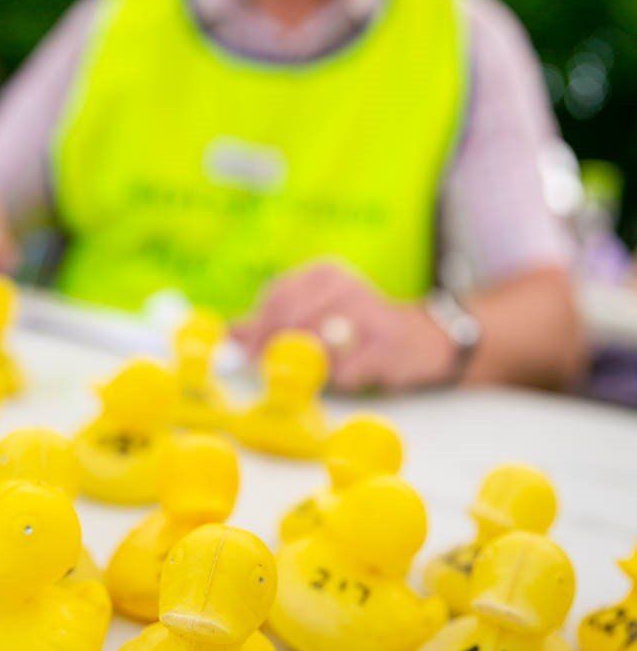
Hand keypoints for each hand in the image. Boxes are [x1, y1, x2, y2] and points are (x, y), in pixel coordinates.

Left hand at [232, 261, 457, 391]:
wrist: (421, 340)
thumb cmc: (360, 329)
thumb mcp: (314, 315)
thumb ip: (273, 323)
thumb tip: (230, 331)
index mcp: (324, 273)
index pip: (277, 296)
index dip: (258, 328)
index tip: (248, 355)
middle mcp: (344, 284)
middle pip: (291, 319)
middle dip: (278, 349)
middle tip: (273, 372)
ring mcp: (367, 311)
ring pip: (317, 347)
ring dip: (317, 366)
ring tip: (330, 365)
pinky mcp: (386, 343)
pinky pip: (346, 371)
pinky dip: (346, 377)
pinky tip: (360, 367)